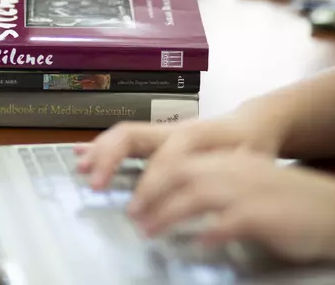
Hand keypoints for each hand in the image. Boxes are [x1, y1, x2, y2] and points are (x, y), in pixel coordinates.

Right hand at [75, 114, 284, 189]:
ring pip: (122, 134)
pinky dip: (100, 145)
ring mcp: (161, 130)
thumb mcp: (251, 164)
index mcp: (195, 135)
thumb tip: (212, 203)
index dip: (149, 184)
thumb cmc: (253, 146)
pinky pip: (123, 137)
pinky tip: (80, 152)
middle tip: (95, 185)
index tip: (136, 211)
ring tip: (81, 168)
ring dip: (99, 151)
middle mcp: (172, 129)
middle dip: (109, 158)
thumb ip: (231, 179)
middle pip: (131, 134)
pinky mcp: (155, 136)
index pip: (163, 159)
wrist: (254, 123)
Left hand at [126, 151, 334, 263]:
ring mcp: (250, 189)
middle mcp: (235, 169)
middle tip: (133, 215)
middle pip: (182, 174)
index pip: (180, 162)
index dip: (152, 178)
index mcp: (229, 160)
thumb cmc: (286, 201)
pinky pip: (231, 220)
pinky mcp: (265, 214)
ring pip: (198, 195)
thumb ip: (215, 183)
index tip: (134, 197)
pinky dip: (211, 231)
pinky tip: (198, 243)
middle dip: (152, 193)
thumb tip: (177, 196)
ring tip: (149, 230)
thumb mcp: (247, 182)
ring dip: (168, 213)